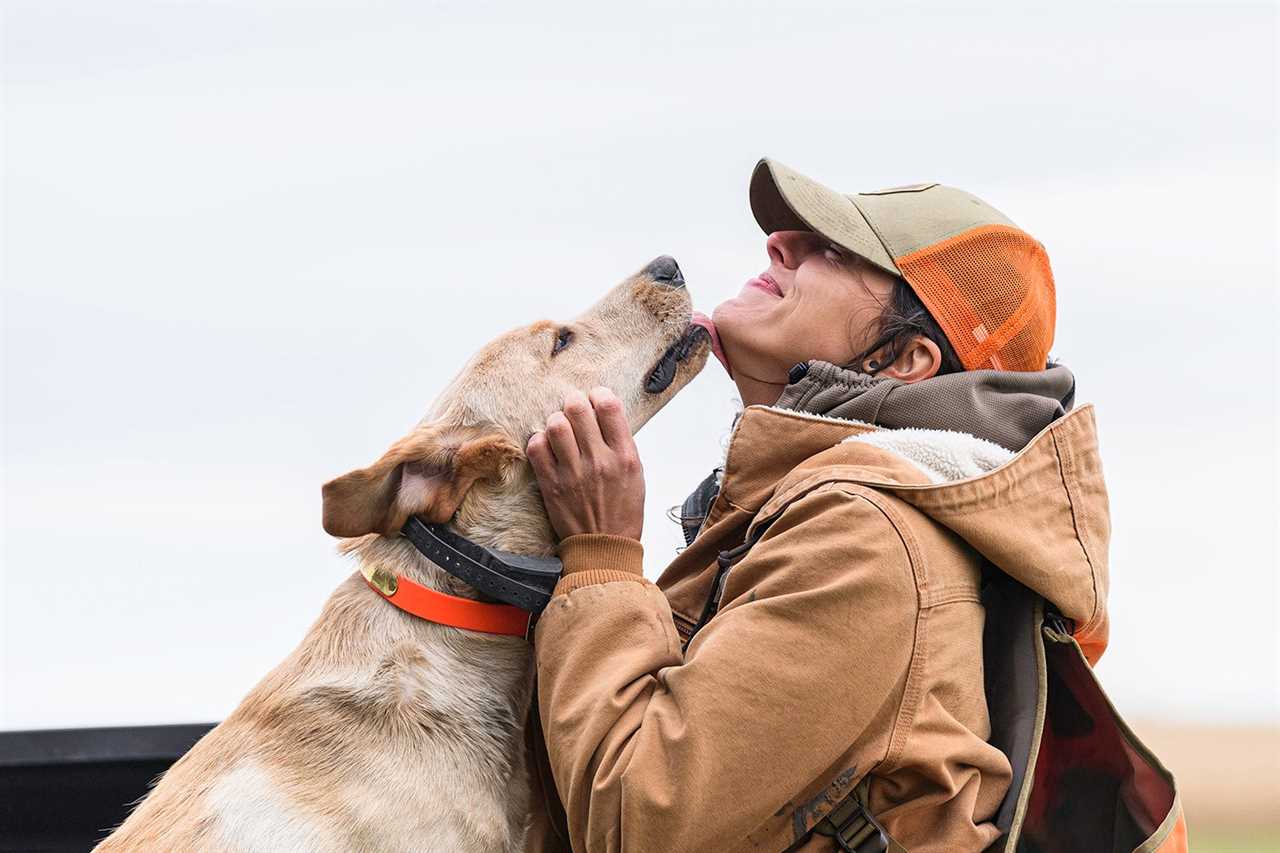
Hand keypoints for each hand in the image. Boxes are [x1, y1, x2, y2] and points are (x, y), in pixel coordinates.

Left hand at [526, 387, 644, 540]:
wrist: (604, 548)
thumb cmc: (622, 511)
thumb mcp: (636, 474)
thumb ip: (621, 444)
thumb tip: (603, 415)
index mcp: (625, 456)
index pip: (609, 407)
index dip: (599, 394)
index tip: (595, 398)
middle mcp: (599, 461)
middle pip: (578, 408)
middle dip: (574, 402)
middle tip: (573, 409)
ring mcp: (573, 473)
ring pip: (555, 425)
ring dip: (556, 420)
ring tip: (560, 428)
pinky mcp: (551, 485)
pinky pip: (537, 448)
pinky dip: (539, 441)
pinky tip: (547, 447)